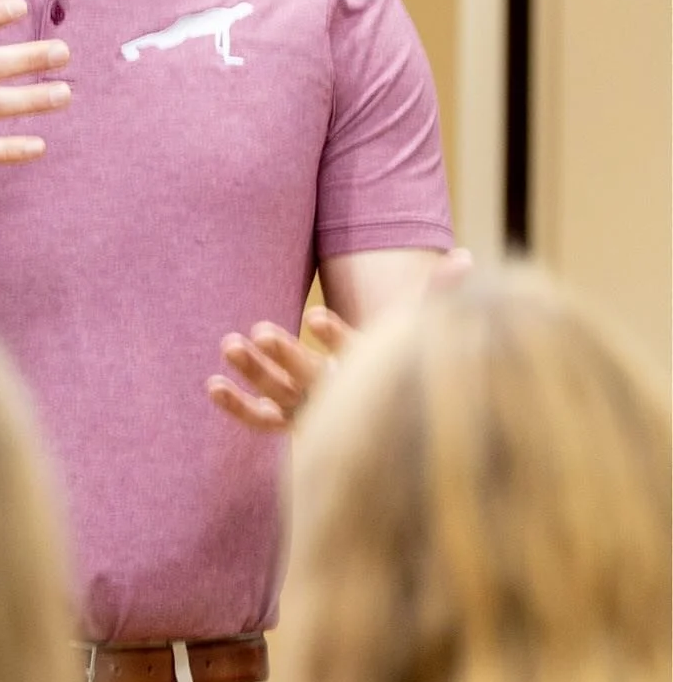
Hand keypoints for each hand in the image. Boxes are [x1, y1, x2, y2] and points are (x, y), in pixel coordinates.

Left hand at [207, 248, 474, 432]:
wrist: (385, 422)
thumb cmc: (398, 364)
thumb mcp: (416, 330)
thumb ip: (441, 295)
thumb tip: (470, 257)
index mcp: (370, 375)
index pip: (358, 355)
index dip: (338, 337)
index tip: (314, 316)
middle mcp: (342, 398)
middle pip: (312, 379)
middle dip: (287, 356)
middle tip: (260, 329)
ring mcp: (313, 414)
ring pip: (280, 398)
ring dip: (254, 373)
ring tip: (229, 344)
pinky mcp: (290, 424)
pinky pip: (260, 421)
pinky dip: (237, 407)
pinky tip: (211, 386)